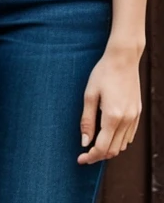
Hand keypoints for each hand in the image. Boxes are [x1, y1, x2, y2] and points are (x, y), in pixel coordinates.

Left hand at [78, 45, 142, 163]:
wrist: (123, 59)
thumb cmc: (103, 73)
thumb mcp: (89, 94)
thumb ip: (87, 120)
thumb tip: (84, 142)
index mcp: (112, 116)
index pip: (102, 148)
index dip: (90, 157)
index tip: (80, 160)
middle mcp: (126, 120)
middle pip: (113, 150)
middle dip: (98, 156)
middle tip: (85, 154)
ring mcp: (134, 118)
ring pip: (122, 145)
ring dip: (109, 149)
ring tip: (95, 143)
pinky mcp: (138, 113)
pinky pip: (129, 136)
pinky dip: (118, 141)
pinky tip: (108, 134)